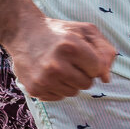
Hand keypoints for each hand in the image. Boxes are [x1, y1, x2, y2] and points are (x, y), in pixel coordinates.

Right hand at [2, 18, 116, 101]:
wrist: (23, 33)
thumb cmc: (59, 32)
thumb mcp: (85, 31)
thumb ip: (105, 51)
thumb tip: (106, 78)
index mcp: (71, 46)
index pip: (97, 69)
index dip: (92, 62)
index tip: (81, 54)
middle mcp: (56, 65)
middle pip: (87, 83)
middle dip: (82, 73)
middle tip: (68, 60)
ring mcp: (44, 79)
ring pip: (73, 92)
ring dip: (69, 82)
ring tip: (57, 66)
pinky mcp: (35, 89)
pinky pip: (59, 97)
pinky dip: (57, 88)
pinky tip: (48, 74)